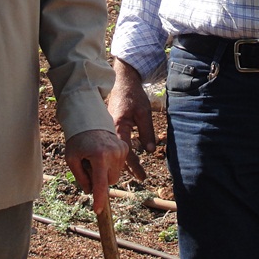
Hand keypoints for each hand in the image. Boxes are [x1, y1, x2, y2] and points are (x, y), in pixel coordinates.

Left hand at [65, 129, 128, 215]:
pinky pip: (119, 166)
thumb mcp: (71, 159)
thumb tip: (90, 191)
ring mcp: (121, 150)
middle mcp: (114, 153)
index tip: (98, 210)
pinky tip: (102, 155)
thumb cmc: (77, 139)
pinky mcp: (125, 148)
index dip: (99, 199)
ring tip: (95, 159)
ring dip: (105, 173)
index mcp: (99, 156)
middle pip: (109, 181)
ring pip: (115, 175)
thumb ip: (80, 177)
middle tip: (88, 167)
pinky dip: (111, 166)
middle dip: (100, 180)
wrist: (89, 120)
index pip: (100, 183)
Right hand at [106, 57, 156, 181]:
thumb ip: (147, 132)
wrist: (122, 81)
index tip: (143, 177)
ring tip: (135, 171)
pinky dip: (120, 151)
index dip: (135, 166)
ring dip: (123, 160)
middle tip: (141, 177)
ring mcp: (107, 128)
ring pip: (114, 149)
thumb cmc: (133, 95)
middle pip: (117, 154)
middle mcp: (110, 130)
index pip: (126, 152)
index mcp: (118, 126)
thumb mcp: (144, 113)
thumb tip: (151, 150)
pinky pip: (113, 142)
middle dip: (128, 167)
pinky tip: (127, 156)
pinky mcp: (109, 126)